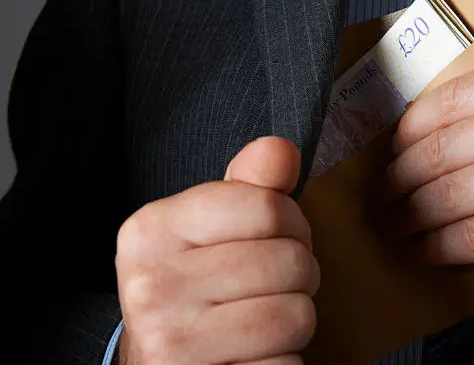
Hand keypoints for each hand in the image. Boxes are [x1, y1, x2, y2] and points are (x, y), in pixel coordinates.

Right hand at [116, 137, 318, 364]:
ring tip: (267, 318)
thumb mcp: (207, 228)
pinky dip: (285, 360)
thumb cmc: (192, 286)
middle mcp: (152, 285)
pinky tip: (255, 353)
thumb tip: (281, 150)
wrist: (153, 360)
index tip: (283, 236)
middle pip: (289, 261)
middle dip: (301, 273)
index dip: (293, 222)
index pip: (267, 207)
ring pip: (295, 315)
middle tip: (276, 283)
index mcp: (152, 230)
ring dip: (297, 318)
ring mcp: (171, 342)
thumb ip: (248, 187)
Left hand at [378, 54, 473, 283]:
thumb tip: (443, 133)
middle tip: (376, 199)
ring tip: (389, 228)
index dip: (405, 133)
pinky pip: (468, 234)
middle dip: (394, 181)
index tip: (387, 154)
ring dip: (405, 217)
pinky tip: (418, 251)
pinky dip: (434, 246)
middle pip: (436, 151)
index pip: (447, 101)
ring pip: (444, 195)